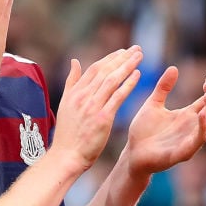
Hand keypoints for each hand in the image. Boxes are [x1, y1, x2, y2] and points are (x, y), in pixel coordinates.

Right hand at [52, 47, 142, 171]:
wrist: (66, 156)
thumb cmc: (67, 134)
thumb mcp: (65, 104)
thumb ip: (71, 82)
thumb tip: (74, 61)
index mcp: (75, 92)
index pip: (94, 68)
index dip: (110, 58)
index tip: (122, 51)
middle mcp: (83, 96)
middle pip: (105, 71)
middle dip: (122, 58)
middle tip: (136, 49)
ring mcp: (92, 106)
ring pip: (112, 80)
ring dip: (127, 66)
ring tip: (139, 57)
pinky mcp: (102, 118)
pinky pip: (117, 97)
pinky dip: (128, 84)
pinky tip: (137, 75)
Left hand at [125, 69, 205, 176]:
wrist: (132, 153)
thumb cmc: (143, 131)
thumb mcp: (153, 104)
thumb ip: (163, 88)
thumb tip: (174, 67)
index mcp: (186, 117)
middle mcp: (191, 128)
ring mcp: (189, 141)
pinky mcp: (183, 153)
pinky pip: (198, 141)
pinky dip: (202, 128)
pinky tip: (200, 115)